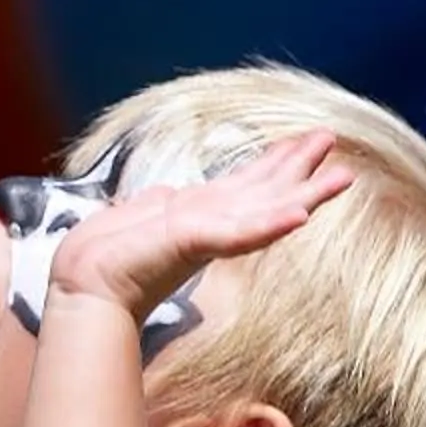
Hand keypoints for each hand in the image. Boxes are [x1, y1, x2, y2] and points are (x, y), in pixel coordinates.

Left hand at [48, 130, 354, 328]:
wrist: (82, 283)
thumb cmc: (102, 255)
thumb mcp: (136, 214)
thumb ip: (158, 203)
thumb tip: (164, 191)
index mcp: (197, 214)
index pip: (243, 184)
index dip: (273, 162)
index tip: (300, 142)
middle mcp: (209, 223)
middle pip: (265, 191)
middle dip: (300, 167)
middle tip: (335, 142)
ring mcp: (205, 234)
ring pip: (265, 209)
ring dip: (305, 193)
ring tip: (343, 177)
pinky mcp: (193, 242)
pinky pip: (238, 233)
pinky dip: (269, 224)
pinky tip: (299, 215)